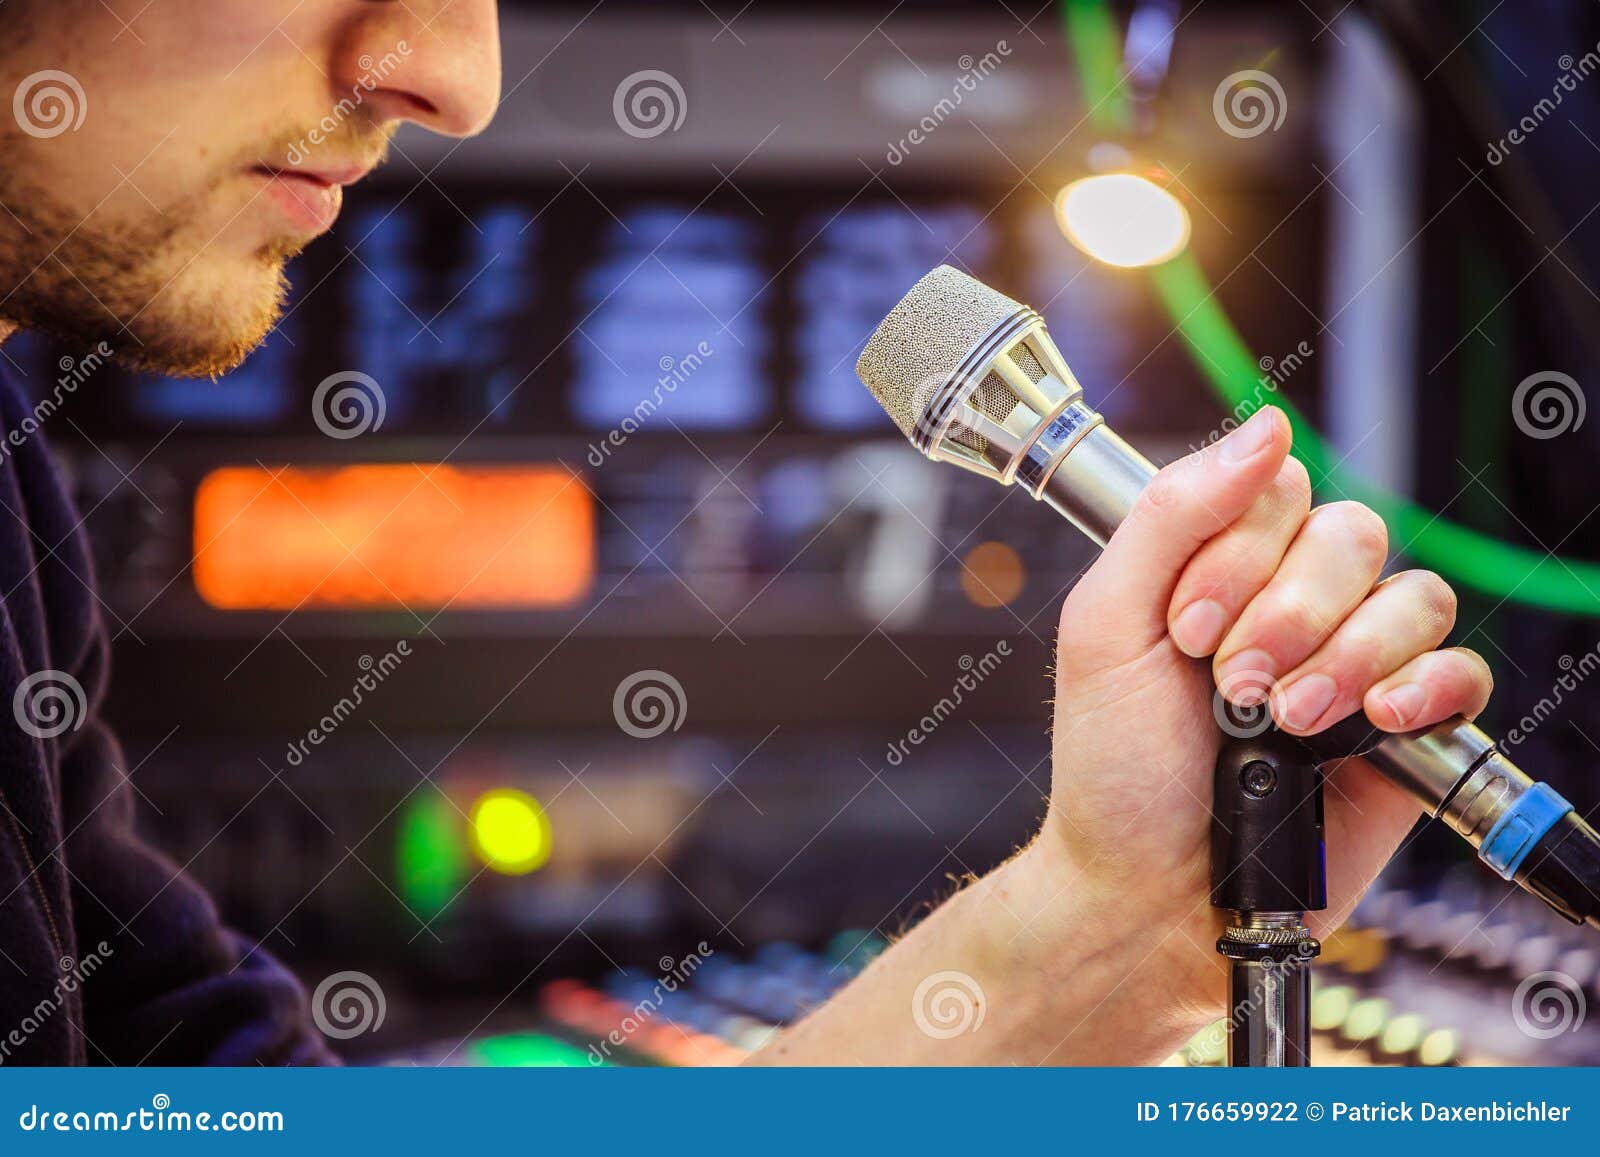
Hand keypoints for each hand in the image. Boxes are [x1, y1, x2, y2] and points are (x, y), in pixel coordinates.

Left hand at [1037, 404, 1490, 1036]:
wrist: (1147, 891)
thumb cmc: (1116, 770)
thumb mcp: (1105, 626)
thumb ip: (1172, 516)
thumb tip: (1264, 427)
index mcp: (1222, 567)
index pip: (1278, 493)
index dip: (1240, 554)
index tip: (1186, 630)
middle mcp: (1295, 604)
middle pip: (1352, 536)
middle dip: (1287, 612)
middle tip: (1233, 683)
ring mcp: (1354, 663)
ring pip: (1412, 595)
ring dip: (1344, 655)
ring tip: (1284, 719)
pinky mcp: (1404, 731)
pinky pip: (1463, 670)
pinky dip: (1424, 686)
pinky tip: (1370, 717)